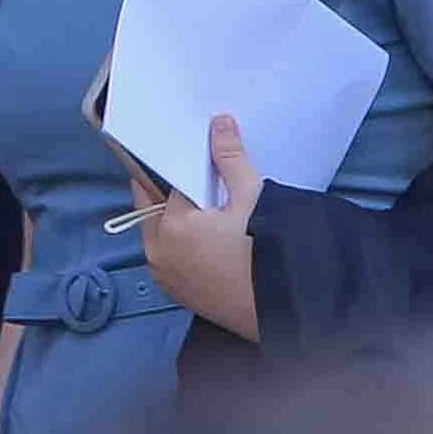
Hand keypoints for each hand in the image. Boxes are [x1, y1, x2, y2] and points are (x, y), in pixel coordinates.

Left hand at [126, 115, 263, 336]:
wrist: (279, 309)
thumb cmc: (264, 256)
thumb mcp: (251, 198)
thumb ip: (230, 158)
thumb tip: (219, 124)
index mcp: (168, 226)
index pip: (164, 181)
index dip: (180, 166)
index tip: (192, 157)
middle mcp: (156, 251)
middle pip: (153, 205)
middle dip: (170, 189)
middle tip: (200, 178)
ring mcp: (164, 275)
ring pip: (160, 231)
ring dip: (176, 217)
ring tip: (210, 207)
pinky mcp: (176, 291)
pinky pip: (169, 255)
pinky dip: (181, 242)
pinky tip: (210, 237)